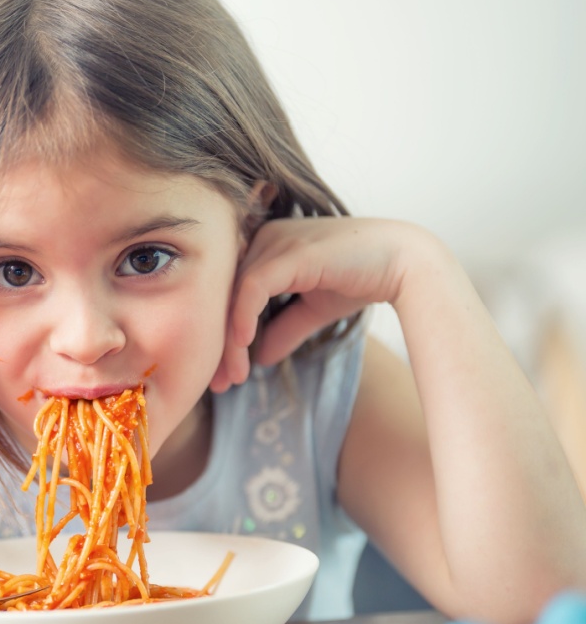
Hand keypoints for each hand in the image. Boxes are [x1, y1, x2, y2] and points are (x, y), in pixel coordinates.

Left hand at [210, 217, 428, 391]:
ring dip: (230, 341)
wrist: (406, 264)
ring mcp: (275, 241)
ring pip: (234, 295)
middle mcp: (264, 239)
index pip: (231, 295)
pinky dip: (243, 317)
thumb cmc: (361, 279)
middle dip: (220, 344)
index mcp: (265, 248)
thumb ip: (284, 329)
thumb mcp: (313, 310)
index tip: (223, 375)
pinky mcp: (289, 251)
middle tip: (218, 384)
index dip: (223, 336)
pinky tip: (243, 345)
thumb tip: (260, 358)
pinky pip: (252, 286)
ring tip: (232, 377)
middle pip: (225, 296)